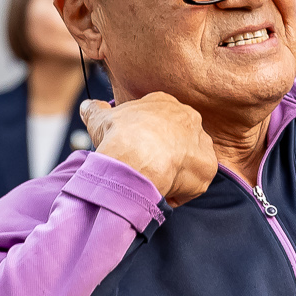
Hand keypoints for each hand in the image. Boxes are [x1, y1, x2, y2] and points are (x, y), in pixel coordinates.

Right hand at [81, 95, 218, 207]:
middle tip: (144, 168)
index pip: (159, 121)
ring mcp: (201, 143)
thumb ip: (95, 110)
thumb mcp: (101, 118)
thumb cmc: (119, 136)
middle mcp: (188, 118)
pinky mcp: (207, 168)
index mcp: (165, 103)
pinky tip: (161, 192)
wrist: (136, 159)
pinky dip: (178, 192)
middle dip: (162, 154)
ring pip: (187, 161)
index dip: (146, 139)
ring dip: (173, 173)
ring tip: (152, 182)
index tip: (135, 151)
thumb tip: (88, 106)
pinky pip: (193, 184)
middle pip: (177, 140)